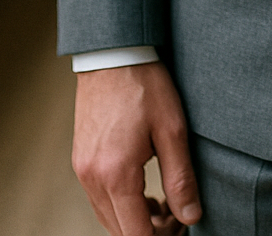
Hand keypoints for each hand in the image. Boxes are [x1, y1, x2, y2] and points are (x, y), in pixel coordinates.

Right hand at [73, 62, 202, 234]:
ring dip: (135, 221)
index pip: (136, 235)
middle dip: (150, 233)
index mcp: (116, 175)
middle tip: (179, 216)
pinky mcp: (80, 160)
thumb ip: (180, 178)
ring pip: (107, 218)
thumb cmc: (145, 84)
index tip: (183, 228)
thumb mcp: (173, 129)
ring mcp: (82, 170)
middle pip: (119, 231)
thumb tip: (190, 218)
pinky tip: (143, 191)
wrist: (113, 52)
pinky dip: (121, 205)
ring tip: (164, 204)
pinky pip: (99, 198)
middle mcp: (92, 178)